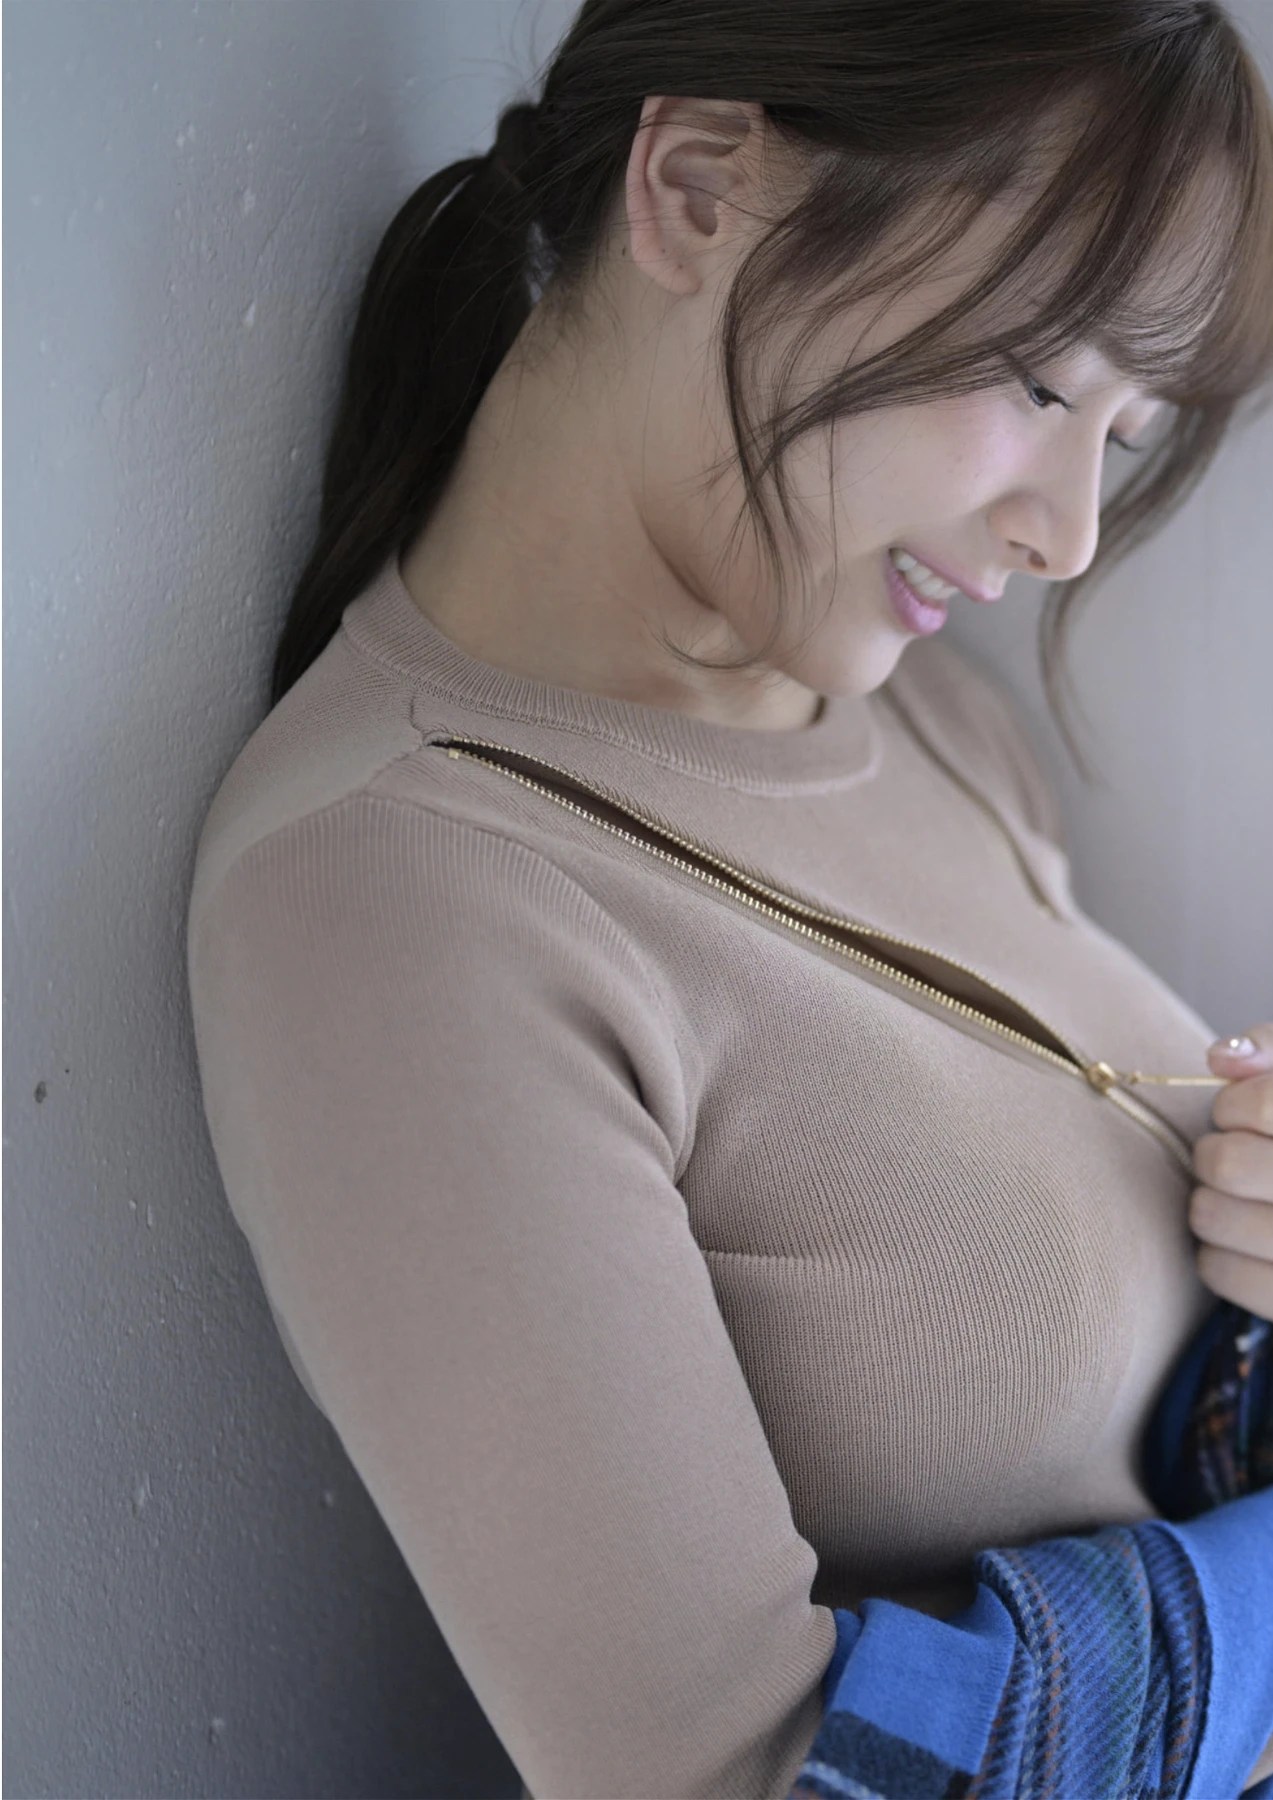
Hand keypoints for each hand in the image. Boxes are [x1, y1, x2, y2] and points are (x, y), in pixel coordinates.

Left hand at [1190, 1025, 1272, 1324]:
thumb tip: (1221, 1058)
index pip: (1266, 1107)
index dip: (1236, 1103)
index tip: (1241, 1112)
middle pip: (1227, 1163)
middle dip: (1216, 1151)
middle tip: (1235, 1157)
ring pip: (1210, 1214)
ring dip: (1208, 1200)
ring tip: (1240, 1199)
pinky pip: (1216, 1270)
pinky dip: (1213, 1252)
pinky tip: (1242, 1241)